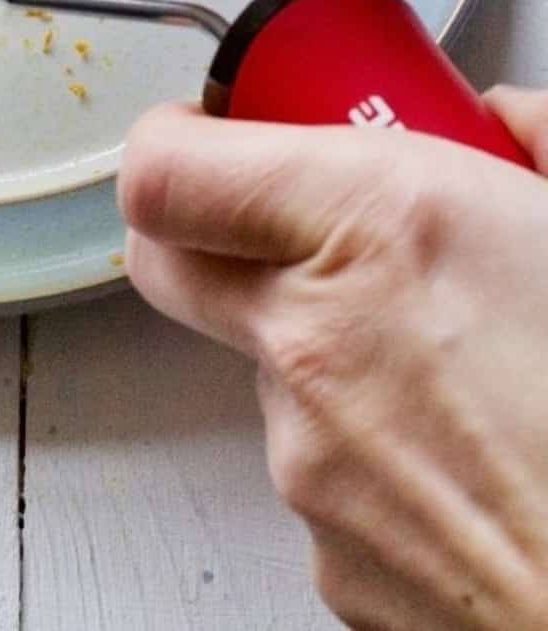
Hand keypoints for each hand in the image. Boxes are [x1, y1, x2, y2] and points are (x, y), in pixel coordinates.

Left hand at [117, 88, 547, 628]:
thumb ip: (530, 140)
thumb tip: (503, 118)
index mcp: (377, 226)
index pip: (164, 170)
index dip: (177, 139)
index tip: (214, 127)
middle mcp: (315, 343)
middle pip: (177, 263)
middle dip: (220, 230)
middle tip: (311, 217)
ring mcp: (312, 462)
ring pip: (272, 369)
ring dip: (336, 350)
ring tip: (466, 363)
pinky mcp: (332, 558)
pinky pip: (326, 467)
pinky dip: (379, 449)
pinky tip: (475, 455)